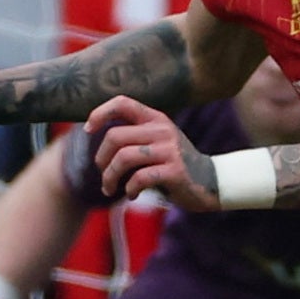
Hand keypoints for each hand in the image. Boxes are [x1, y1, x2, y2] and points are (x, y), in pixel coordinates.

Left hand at [89, 96, 220, 209]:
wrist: (212, 182)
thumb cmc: (174, 164)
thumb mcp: (157, 141)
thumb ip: (134, 136)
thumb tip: (94, 135)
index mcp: (156, 118)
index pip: (123, 103)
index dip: (100, 113)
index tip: (88, 130)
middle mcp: (162, 129)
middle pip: (115, 136)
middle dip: (101, 159)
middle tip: (103, 175)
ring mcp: (170, 149)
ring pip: (123, 158)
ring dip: (110, 177)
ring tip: (110, 189)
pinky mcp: (174, 170)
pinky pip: (139, 178)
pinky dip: (129, 189)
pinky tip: (132, 195)